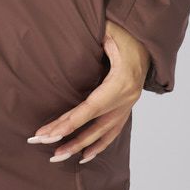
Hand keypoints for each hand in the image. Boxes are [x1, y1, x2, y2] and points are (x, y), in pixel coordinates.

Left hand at [26, 21, 149, 162]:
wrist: (148, 44)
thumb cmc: (126, 36)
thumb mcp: (111, 32)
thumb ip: (97, 36)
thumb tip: (74, 32)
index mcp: (120, 83)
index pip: (91, 108)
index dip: (69, 122)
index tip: (49, 133)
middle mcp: (125, 100)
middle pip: (94, 126)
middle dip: (67, 137)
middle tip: (42, 144)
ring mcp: (127, 107)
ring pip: (102, 134)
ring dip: (80, 146)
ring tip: (58, 157)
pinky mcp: (125, 109)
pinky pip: (112, 132)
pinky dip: (98, 145)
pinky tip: (84, 156)